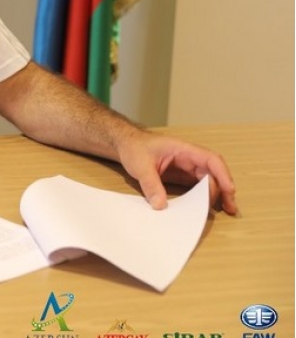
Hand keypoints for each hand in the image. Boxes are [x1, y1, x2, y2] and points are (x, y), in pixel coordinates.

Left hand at [117, 133, 237, 214]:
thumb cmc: (134, 148)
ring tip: (224, 210)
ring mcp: (187, 168)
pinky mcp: (182, 177)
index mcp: (183, 150)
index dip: (223, 174)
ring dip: (217, 194)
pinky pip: (197, 187)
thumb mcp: (140, 165)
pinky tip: (205, 209)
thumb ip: (150, 184)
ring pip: (208, 181)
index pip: (211, 160)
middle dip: (223, 189)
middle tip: (227, 208)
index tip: (229, 190)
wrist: (126, 145)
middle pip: (214, 173)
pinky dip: (204, 197)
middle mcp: (189, 159)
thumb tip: (160, 205)